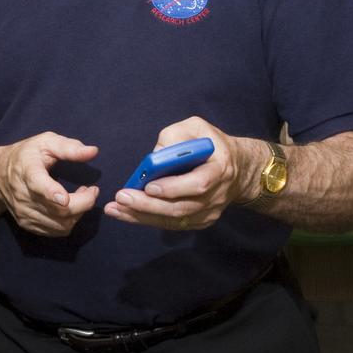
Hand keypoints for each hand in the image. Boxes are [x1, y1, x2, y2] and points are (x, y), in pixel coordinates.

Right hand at [0, 131, 99, 236]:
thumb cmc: (27, 155)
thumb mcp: (46, 142)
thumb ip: (69, 147)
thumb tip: (93, 152)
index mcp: (27, 171)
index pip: (37, 184)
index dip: (51, 192)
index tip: (64, 198)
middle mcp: (23, 195)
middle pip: (58, 210)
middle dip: (83, 203)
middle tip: (92, 190)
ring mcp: (24, 213)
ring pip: (61, 224)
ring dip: (79, 213)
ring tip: (82, 197)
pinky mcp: (27, 224)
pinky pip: (56, 231)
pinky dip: (70, 222)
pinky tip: (71, 208)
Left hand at [102, 116, 251, 229]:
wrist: (237, 168)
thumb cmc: (210, 144)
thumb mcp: (196, 127)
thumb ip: (175, 136)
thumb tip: (154, 157)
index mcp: (219, 169)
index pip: (198, 184)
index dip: (173, 188)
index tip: (149, 185)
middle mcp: (216, 195)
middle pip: (181, 207)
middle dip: (148, 205)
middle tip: (121, 198)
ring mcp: (209, 212)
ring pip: (174, 220)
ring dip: (142, 216)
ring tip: (115, 209)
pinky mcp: (200, 221)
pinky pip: (172, 224)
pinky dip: (147, 220)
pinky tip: (126, 214)